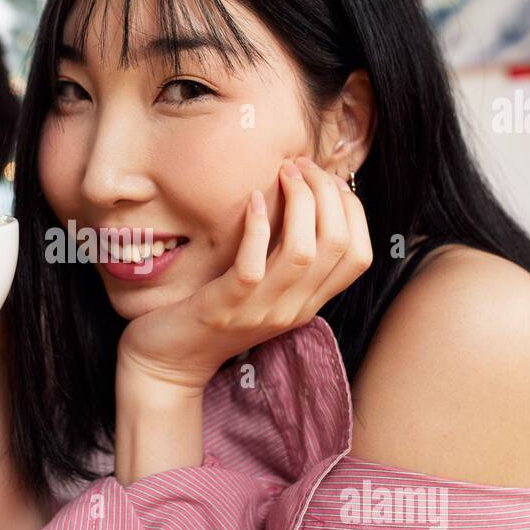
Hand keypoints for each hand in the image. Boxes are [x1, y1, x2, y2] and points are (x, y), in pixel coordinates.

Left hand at [117, 157, 370, 393]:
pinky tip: (252, 199)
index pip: (360, 255)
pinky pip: (253, 264)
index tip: (325, 179)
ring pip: (303, 252)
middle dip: (327, 194)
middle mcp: (293, 308)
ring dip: (299, 202)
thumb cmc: (212, 313)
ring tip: (284, 174)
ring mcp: (261, 310)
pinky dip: (257, 225)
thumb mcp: (263, 288)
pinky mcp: (225, 307)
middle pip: (339, 245)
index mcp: (309, 303)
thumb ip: (286, 258)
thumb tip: (306, 199)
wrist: (169, 363)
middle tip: (301, 166)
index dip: (352, 208)